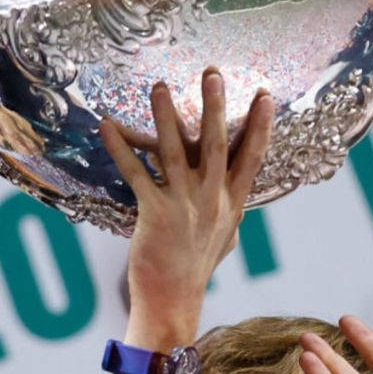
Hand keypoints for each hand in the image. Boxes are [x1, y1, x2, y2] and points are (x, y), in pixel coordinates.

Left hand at [100, 68, 273, 348]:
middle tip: (212, 74)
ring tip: (159, 85)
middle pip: (217, 147)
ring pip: (176, 153)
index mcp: (230, 205)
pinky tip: (107, 125)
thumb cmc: (194, 269)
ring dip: (166, 116)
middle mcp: (211, 202)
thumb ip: (229, 212)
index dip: (259, 128)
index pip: (251, 160)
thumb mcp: (223, 239)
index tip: (265, 97)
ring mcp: (184, 206)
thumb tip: (236, 200)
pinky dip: (120, 148)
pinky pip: (136, 173)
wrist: (172, 299)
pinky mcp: (155, 213)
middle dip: (215, 108)